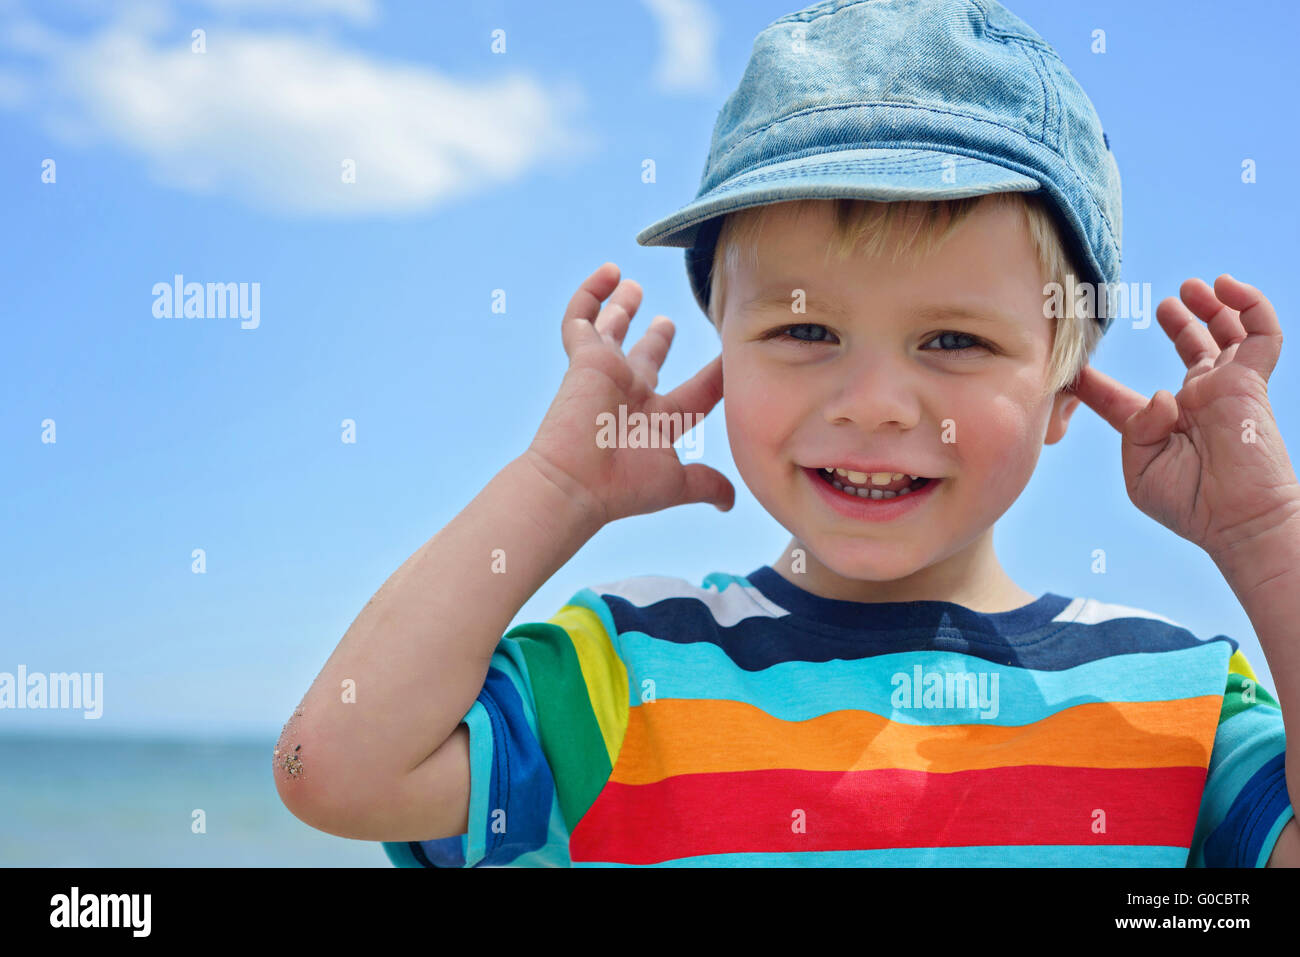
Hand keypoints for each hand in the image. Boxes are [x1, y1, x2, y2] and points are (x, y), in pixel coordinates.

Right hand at [522, 262, 734, 527]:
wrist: (575, 483)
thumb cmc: (623, 487)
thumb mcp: (677, 483)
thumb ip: (706, 483)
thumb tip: (732, 502)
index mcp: (659, 421)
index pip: (697, 392)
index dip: (715, 376)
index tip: (732, 357)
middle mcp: (634, 395)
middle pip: (647, 359)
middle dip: (655, 339)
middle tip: (666, 320)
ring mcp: (608, 374)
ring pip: (612, 332)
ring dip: (621, 308)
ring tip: (630, 284)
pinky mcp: (584, 358)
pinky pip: (582, 318)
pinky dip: (591, 293)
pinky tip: (609, 271)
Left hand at [1070, 274, 1299, 558]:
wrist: (1239, 521)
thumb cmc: (1191, 505)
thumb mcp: (1142, 472)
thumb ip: (1136, 428)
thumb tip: (1162, 394)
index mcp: (1156, 426)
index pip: (1119, 396)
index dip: (1092, 383)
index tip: (1067, 367)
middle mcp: (1192, 401)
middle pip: (1188, 348)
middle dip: (1177, 322)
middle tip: (1161, 304)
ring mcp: (1224, 388)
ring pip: (1225, 333)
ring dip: (1210, 307)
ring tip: (1191, 288)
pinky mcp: (1251, 382)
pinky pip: (1262, 333)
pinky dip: (1249, 304)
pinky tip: (1226, 288)